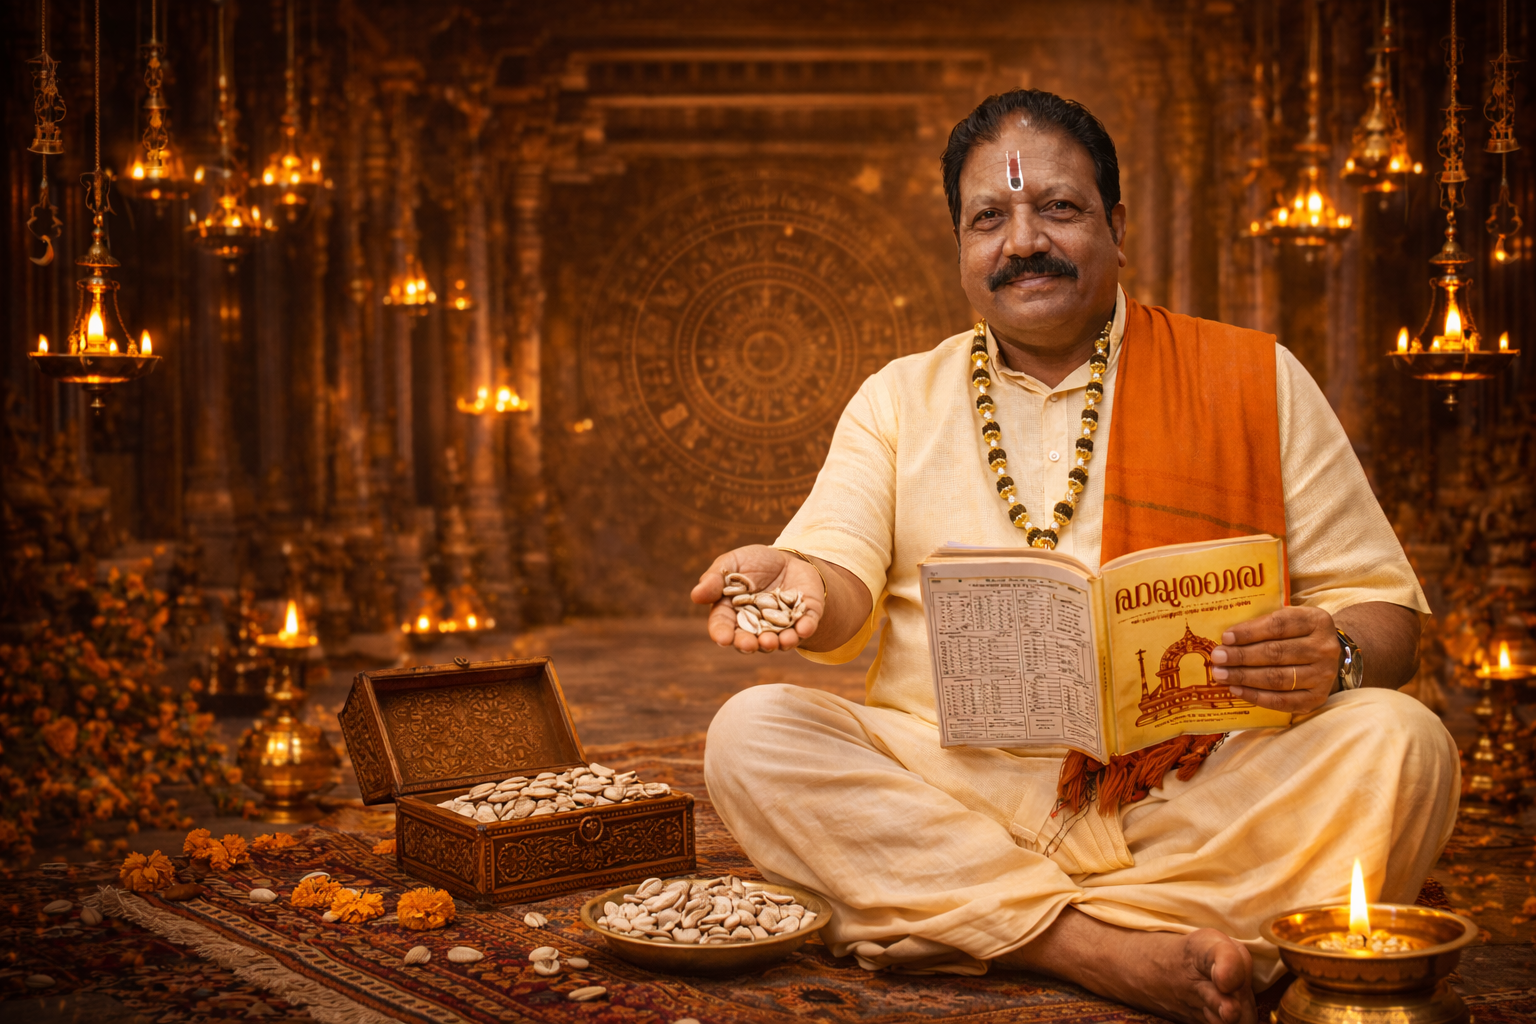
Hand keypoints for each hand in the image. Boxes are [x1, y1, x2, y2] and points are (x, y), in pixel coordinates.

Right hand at [689, 545, 825, 653]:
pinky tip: (803, 628)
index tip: (722, 639)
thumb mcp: (732, 563)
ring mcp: (781, 625)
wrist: (789, 559)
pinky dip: (804, 629)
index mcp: (733, 613)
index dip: (722, 634)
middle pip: (749, 640)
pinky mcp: (805, 618)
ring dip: (777, 643)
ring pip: (778, 640)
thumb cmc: (754, 563)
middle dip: (748, 644)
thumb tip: (696, 595)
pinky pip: (805, 627)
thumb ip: (715, 579)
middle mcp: (756, 626)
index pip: (723, 627)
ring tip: (775, 641)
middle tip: (749, 644)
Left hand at [1211, 606, 1340, 713]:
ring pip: (1278, 678)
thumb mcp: (1288, 619)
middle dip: (1242, 656)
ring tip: (1221, 674)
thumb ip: (1263, 625)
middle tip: (1217, 658)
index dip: (1250, 632)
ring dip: (1244, 677)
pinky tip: (1237, 690)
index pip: (1279, 625)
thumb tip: (1227, 640)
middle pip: (1276, 653)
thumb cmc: (1297, 634)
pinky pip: (1282, 701)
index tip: (1226, 637)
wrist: (1327, 657)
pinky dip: (1256, 696)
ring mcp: (1323, 675)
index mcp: (1316, 621)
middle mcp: (1324, 648)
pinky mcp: (1317, 698)